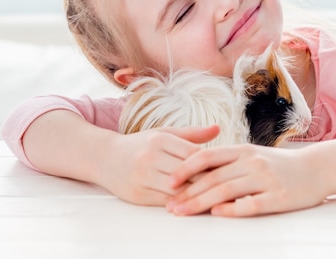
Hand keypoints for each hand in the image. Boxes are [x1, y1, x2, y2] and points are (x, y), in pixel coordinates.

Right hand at [96, 125, 219, 205]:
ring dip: (198, 196)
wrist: (104, 158)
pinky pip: (166, 202)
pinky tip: (196, 206)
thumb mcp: (163, 134)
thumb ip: (191, 134)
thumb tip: (218, 128)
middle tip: (231, 186)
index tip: (230, 168)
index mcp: (160, 139)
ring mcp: (143, 177)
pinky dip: (183, 204)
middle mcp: (151, 157)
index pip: (194, 153)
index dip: (212, 162)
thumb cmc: (140, 145)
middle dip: (210, 180)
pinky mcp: (138, 194)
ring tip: (219, 199)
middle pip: (188, 173)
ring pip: (178, 190)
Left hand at [166, 143, 327, 216]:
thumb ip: (228, 162)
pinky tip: (217, 214)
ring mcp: (265, 178)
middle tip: (170, 205)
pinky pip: (251, 204)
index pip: (207, 156)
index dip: (185, 169)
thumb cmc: (279, 165)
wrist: (317, 169)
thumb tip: (196, 174)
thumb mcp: (253, 155)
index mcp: (243, 150)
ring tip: (183, 212)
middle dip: (187, 192)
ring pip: (226, 191)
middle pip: (212, 177)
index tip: (169, 182)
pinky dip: (231, 209)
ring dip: (201, 203)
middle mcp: (252, 161)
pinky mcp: (279, 196)